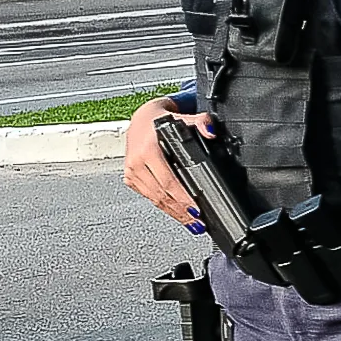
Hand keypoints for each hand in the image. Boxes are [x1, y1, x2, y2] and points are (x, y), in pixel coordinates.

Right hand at [124, 97, 209, 230]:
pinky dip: (165, 208)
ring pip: (155, 199)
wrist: (141, 119)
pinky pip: (149, 197)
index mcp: (148, 149)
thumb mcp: (183, 117)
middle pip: (162, 194)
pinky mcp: (130, 179)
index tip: (197, 209)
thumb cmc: (160, 120)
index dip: (183, 197)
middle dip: (182, 211)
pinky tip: (179, 215)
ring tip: (193, 223)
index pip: (168, 180)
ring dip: (174, 213)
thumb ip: (201, 122)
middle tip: (199, 222)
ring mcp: (131, 172)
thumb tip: (210, 131)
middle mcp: (136, 162)